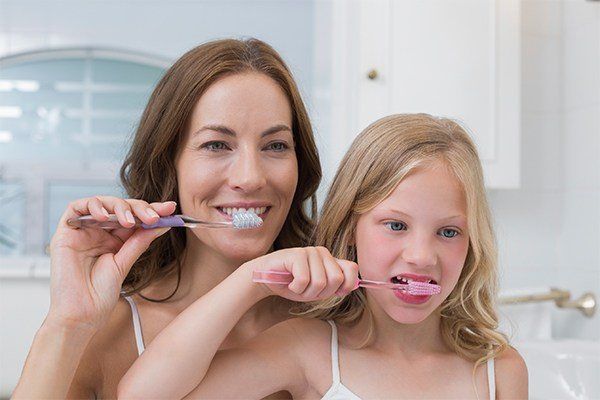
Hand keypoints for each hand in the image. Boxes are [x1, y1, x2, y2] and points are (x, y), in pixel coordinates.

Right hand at [46, 196, 175, 332]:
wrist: (81, 315)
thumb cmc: (100, 295)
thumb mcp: (125, 263)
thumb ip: (139, 242)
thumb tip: (162, 224)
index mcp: (116, 240)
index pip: (134, 217)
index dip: (152, 210)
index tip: (170, 209)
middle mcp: (100, 233)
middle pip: (120, 207)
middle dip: (140, 208)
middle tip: (153, 216)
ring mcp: (83, 231)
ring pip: (101, 203)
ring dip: (118, 206)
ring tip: (130, 221)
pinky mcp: (65, 232)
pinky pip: (76, 208)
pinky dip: (93, 206)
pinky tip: (105, 217)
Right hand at [244, 247, 358, 302]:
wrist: (265, 279)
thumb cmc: (292, 284)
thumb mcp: (317, 289)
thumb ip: (335, 286)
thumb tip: (355, 285)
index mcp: (330, 259)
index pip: (352, 268)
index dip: (346, 285)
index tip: (334, 292)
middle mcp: (322, 252)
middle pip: (336, 279)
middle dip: (321, 293)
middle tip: (307, 290)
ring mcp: (309, 252)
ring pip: (320, 282)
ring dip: (306, 292)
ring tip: (296, 286)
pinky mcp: (296, 255)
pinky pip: (304, 280)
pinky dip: (296, 289)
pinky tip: (289, 283)